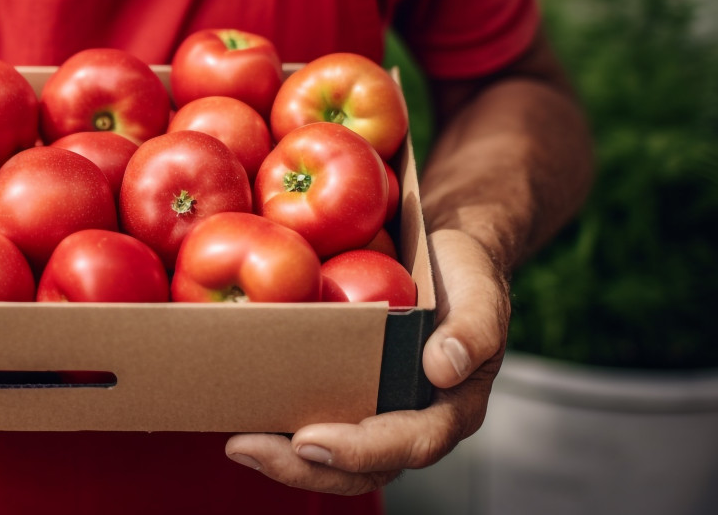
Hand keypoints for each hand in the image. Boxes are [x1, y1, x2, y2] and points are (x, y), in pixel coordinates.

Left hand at [224, 228, 508, 494]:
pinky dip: (275, 422)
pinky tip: (237, 410)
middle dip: (302, 467)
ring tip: (236, 443)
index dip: (360, 450)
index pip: (409, 444)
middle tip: (248, 448)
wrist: (442, 250)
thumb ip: (474, 328)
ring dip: (280, 457)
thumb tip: (444, 367)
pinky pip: (311, 416)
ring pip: (329, 454)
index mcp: (447, 409)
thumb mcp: (480, 291)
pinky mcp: (343, 390)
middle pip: (360, 467)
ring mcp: (373, 409)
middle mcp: (407, 420)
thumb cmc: (464, 274)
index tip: (310, 440)